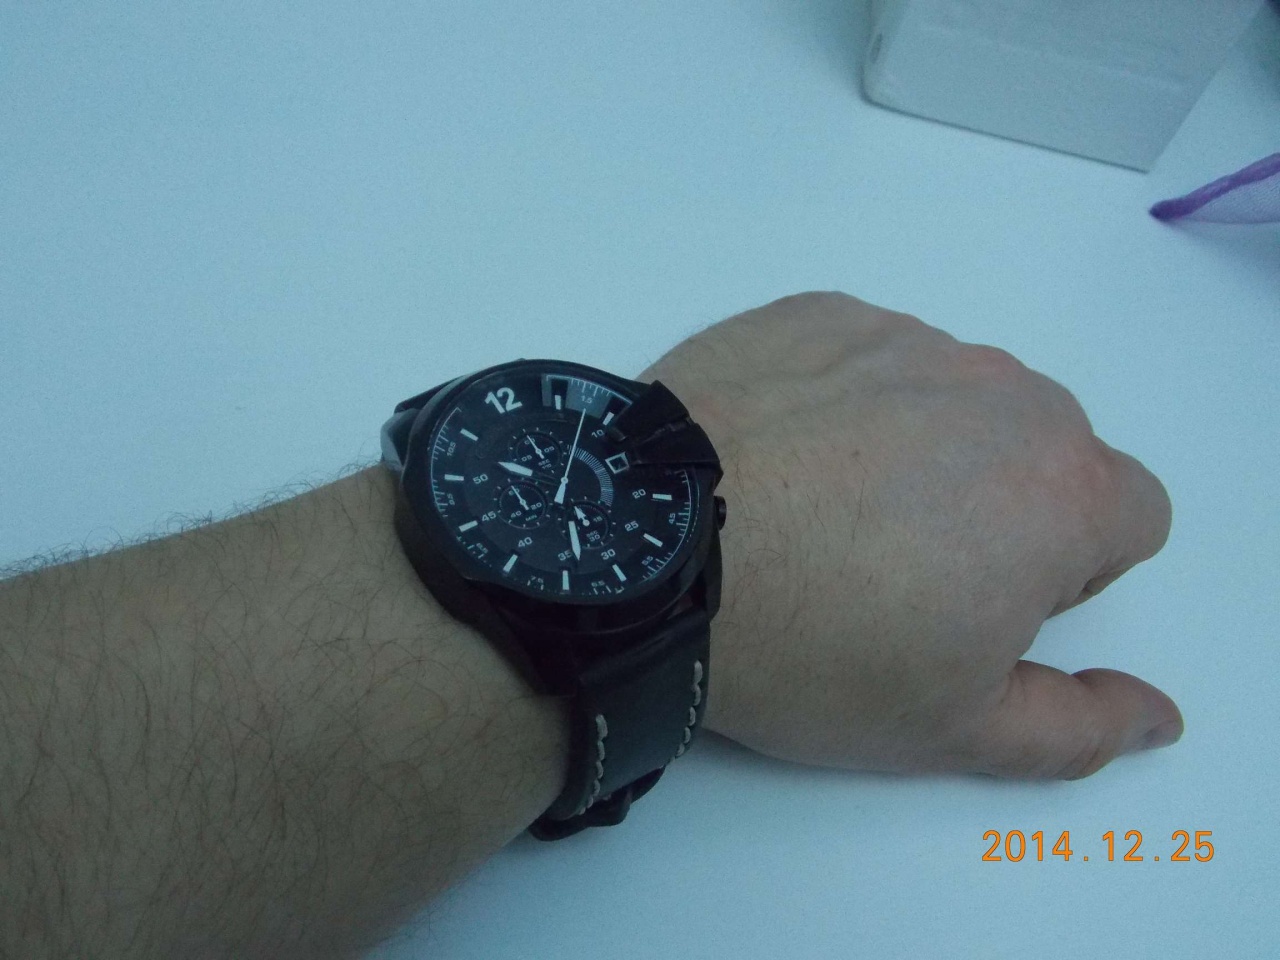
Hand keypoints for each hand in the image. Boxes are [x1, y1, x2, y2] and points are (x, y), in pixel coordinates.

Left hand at [643, 292, 1179, 778]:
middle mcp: (998, 393)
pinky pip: (862, 357)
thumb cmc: (811, 651)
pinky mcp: (815, 313)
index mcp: (1060, 491)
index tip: (981, 601)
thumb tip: (1157, 715)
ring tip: (819, 514)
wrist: (645, 560)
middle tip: (893, 570)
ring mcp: (901, 338)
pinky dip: (839, 401)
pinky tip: (773, 460)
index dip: (1068, 570)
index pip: (1130, 516)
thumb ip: (1079, 727)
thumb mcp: (951, 729)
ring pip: (951, 398)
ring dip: (918, 448)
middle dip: (998, 505)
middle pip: (1043, 448)